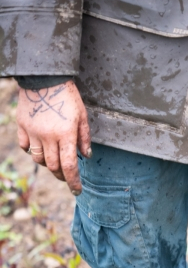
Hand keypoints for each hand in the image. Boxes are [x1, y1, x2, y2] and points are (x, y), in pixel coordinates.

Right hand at [16, 80, 90, 194]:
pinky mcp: (22, 126)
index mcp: (66, 134)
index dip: (73, 181)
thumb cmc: (67, 96)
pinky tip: (41, 148)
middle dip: (61, 176)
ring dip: (48, 164)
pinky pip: (25, 146)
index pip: (69, 166)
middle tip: (67, 177)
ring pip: (39, 159)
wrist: (45, 77)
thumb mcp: (82, 116)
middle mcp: (48, 136)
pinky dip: (32, 151)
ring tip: (55, 161)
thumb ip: (84, 138)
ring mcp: (33, 132)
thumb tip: (86, 156)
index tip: (77, 190)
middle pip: (53, 166)